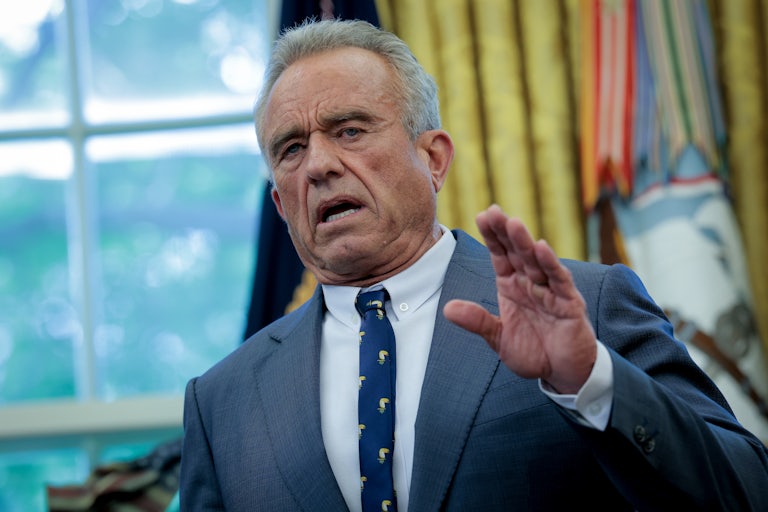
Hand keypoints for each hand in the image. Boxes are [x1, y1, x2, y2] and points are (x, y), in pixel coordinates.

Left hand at [443, 204, 596, 393]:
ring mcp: (550, 290)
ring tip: (513, 223)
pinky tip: (541, 248)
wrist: (564, 373)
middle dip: (505, 232)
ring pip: (536, 261)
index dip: (492, 237)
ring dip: (525, 242)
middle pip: (517, 252)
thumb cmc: (534, 351)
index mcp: (512, 286)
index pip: (500, 256)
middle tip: (493, 211)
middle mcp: (530, 283)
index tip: (481, 216)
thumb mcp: (498, 338)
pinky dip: (550, 264)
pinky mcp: (569, 303)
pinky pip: (558, 280)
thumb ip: (477, 322)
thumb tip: (447, 308)